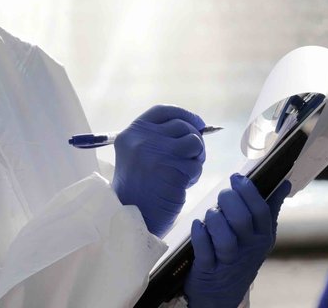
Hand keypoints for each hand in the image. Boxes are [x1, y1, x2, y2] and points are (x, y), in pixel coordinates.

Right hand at [112, 105, 205, 237]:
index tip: (197, 123)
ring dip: (195, 158)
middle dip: (194, 140)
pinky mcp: (173, 171)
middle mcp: (143, 139)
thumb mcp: (136, 154)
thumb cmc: (137, 187)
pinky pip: (195, 165)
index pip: (163, 111)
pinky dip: (193, 176)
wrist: (129, 217)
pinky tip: (181, 186)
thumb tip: (193, 127)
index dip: (184, 114)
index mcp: (132, 133)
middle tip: (192, 157)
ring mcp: (158, 154)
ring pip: (194, 143)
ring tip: (183, 173)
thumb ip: (157, 138)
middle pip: (182, 126)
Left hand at [184, 176, 290, 307]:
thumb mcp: (259, 235)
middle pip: (242, 220)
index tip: (237, 178)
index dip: (248, 191)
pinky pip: (205, 251)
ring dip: (214, 219)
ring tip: (210, 213)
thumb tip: (284, 184)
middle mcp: (249, 250)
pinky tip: (197, 225)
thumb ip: (269, 209)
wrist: (221, 294)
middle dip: (229, 201)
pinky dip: (200, 235)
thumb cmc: (240, 256)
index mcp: (262, 237)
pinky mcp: (209, 270)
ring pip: (225, 237)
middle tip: (222, 195)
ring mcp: (229, 261)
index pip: (261, 211)